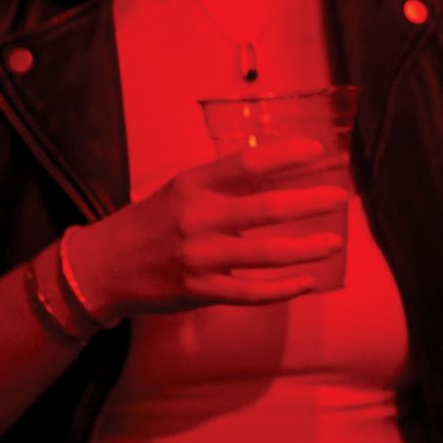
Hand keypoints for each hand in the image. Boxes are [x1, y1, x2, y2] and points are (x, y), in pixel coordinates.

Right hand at [68, 143, 348, 318]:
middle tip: (340, 197)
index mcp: (192, 186)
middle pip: (266, 209)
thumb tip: (274, 177)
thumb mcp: (179, 191)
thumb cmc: (147, 223)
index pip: (246, 164)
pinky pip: (252, 292)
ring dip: (306, 249)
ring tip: (334, 242)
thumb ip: (221, 186)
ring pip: (266, 255)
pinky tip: (307, 281)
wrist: (102, 267)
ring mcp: (200, 258)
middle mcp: (198, 219)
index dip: (285, 155)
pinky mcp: (200, 291)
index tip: (317, 149)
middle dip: (310, 202)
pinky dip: (283, 288)